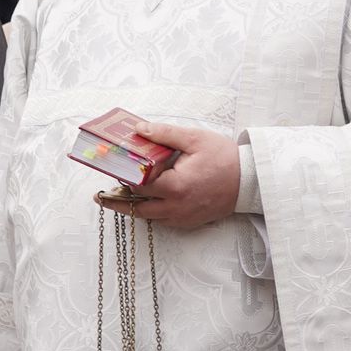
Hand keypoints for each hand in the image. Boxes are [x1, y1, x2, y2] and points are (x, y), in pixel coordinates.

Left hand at [102, 123, 238, 228]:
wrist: (250, 180)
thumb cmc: (224, 158)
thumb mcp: (194, 138)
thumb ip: (164, 134)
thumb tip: (140, 128)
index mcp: (175, 185)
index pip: (138, 184)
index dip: (123, 177)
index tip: (109, 172)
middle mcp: (176, 206)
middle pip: (138, 208)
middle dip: (118, 201)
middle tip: (100, 197)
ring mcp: (182, 217)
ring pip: (150, 217)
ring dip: (135, 208)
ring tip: (117, 200)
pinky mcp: (189, 222)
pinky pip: (164, 221)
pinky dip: (153, 212)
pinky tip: (147, 202)